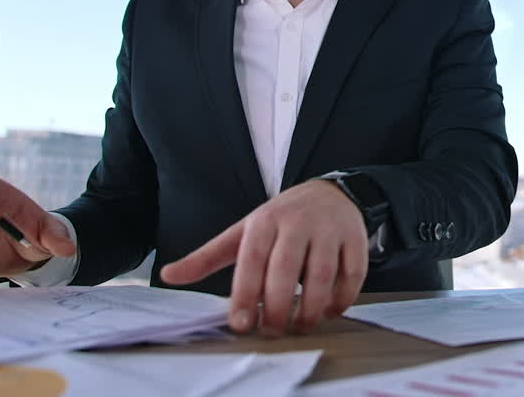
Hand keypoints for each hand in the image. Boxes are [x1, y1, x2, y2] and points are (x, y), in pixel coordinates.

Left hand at [160, 180, 368, 335]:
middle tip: (271, 331)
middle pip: (286, 270)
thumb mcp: (243, 232)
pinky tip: (329, 311)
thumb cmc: (281, 219)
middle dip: (277, 307)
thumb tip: (167, 274)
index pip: (251, 260)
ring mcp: (330, 229)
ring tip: (300, 326)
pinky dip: (342, 298)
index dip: (244, 294)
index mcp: (265, 220)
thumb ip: (207, 257)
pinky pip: (353, 274)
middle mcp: (298, 222)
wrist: (331, 193)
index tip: (239, 324)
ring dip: (311, 308)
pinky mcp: (356, 238)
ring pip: (322, 275)